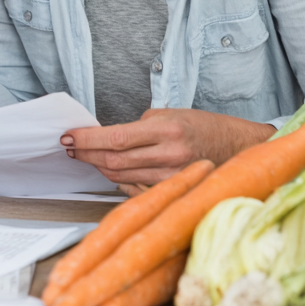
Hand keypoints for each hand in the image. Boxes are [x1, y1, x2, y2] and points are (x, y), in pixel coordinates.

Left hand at [62, 108, 274, 195]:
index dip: (87, 139)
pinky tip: (110, 171)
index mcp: (167, 130)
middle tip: (69, 147)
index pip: (116, 137)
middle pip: (114, 160)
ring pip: (121, 177)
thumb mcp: (170, 114)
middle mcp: (169, 156)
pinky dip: (119, 181)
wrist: (237, 148)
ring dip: (98, 167)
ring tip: (85, 156)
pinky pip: (136, 189)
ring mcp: (172, 177)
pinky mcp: (173, 191)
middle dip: (86, 154)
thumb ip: (138, 126)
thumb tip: (106, 136)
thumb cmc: (202, 127)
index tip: (68, 137)